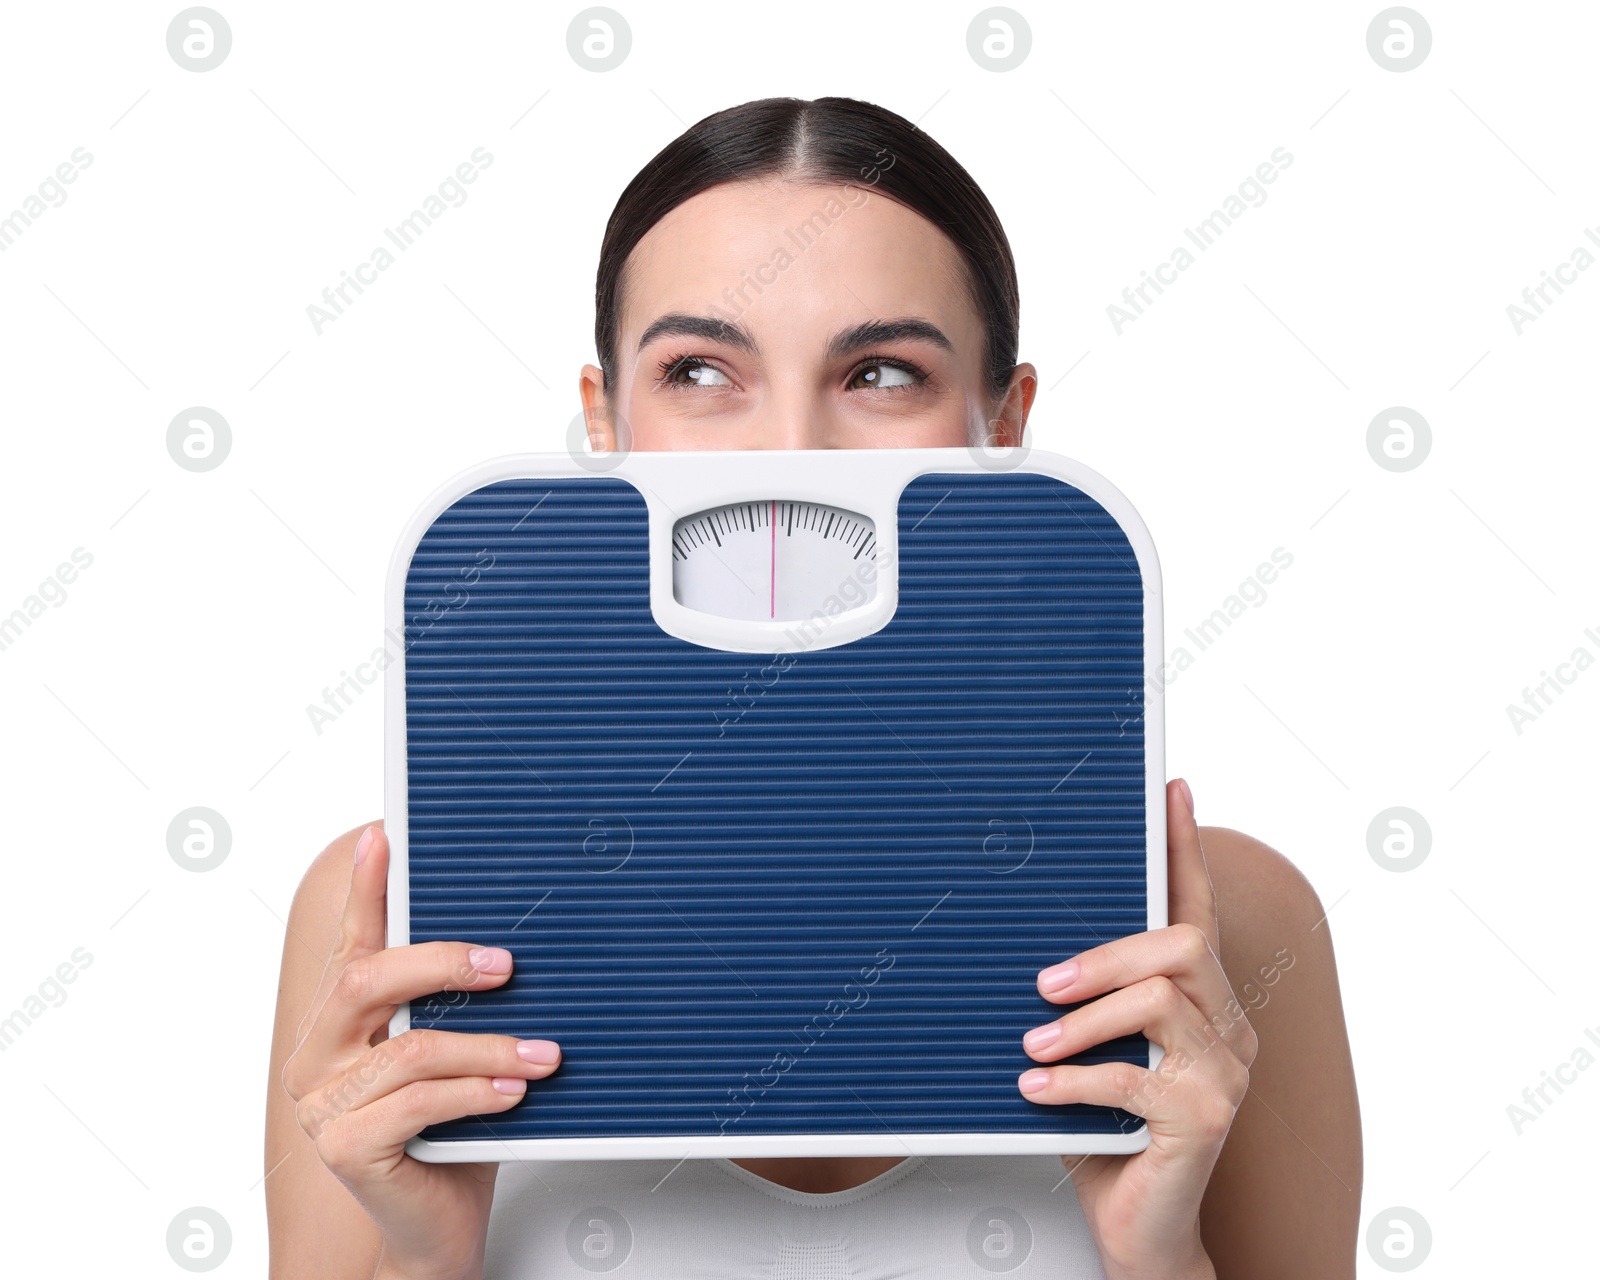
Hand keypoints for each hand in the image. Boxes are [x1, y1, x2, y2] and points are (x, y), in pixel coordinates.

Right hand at [279, 825, 561, 1279]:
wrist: (434, 1231)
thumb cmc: (453, 1134)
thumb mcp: (460, 1055)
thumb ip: (463, 1003)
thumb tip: (515, 942)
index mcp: (342, 1019)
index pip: (353, 939)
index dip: (365, 885)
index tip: (381, 834)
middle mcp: (319, 1052)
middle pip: (369, 977)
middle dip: (444, 962)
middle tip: (508, 964)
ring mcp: (323, 1103)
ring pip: (410, 1047)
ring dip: (488, 1045)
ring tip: (545, 1051)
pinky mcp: (344, 1148)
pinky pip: (419, 1103)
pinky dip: (477, 1091)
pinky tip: (516, 1089)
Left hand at [1017, 779, 1253, 1279]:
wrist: (1141, 1232)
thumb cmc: (1108, 1137)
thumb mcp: (1093, 1054)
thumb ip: (1084, 1003)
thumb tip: (1027, 949)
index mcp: (1204, 1001)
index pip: (1199, 909)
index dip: (1183, 849)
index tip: (1172, 788)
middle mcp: (1229, 1028)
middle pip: (1181, 946)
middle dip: (1105, 955)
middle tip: (1043, 985)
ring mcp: (1225, 1074)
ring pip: (1160, 1002)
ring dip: (1083, 1021)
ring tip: (1033, 1046)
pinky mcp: (1205, 1120)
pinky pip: (1134, 1078)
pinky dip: (1074, 1081)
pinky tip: (1036, 1092)